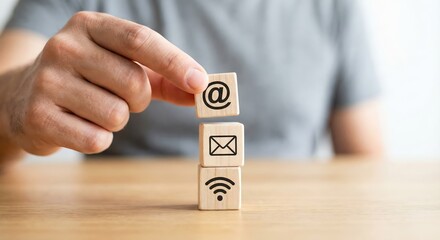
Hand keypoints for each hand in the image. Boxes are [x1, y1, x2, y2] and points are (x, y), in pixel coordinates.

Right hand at [0, 12, 207, 155]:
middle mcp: (64, 47)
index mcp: (90, 26)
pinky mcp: (38, 116)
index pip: (140, 40)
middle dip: (139, 100)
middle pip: (134, 82)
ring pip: (117, 115)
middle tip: (122, 98)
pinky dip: (98, 138)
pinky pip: (96, 139)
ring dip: (117, 120)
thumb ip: (165, 78)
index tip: (201, 84)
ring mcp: (47, 81)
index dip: (175, 63)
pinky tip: (79, 125)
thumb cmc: (89, 79)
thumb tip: (201, 90)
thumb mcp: (124, 67)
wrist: (25, 98)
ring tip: (94, 109)